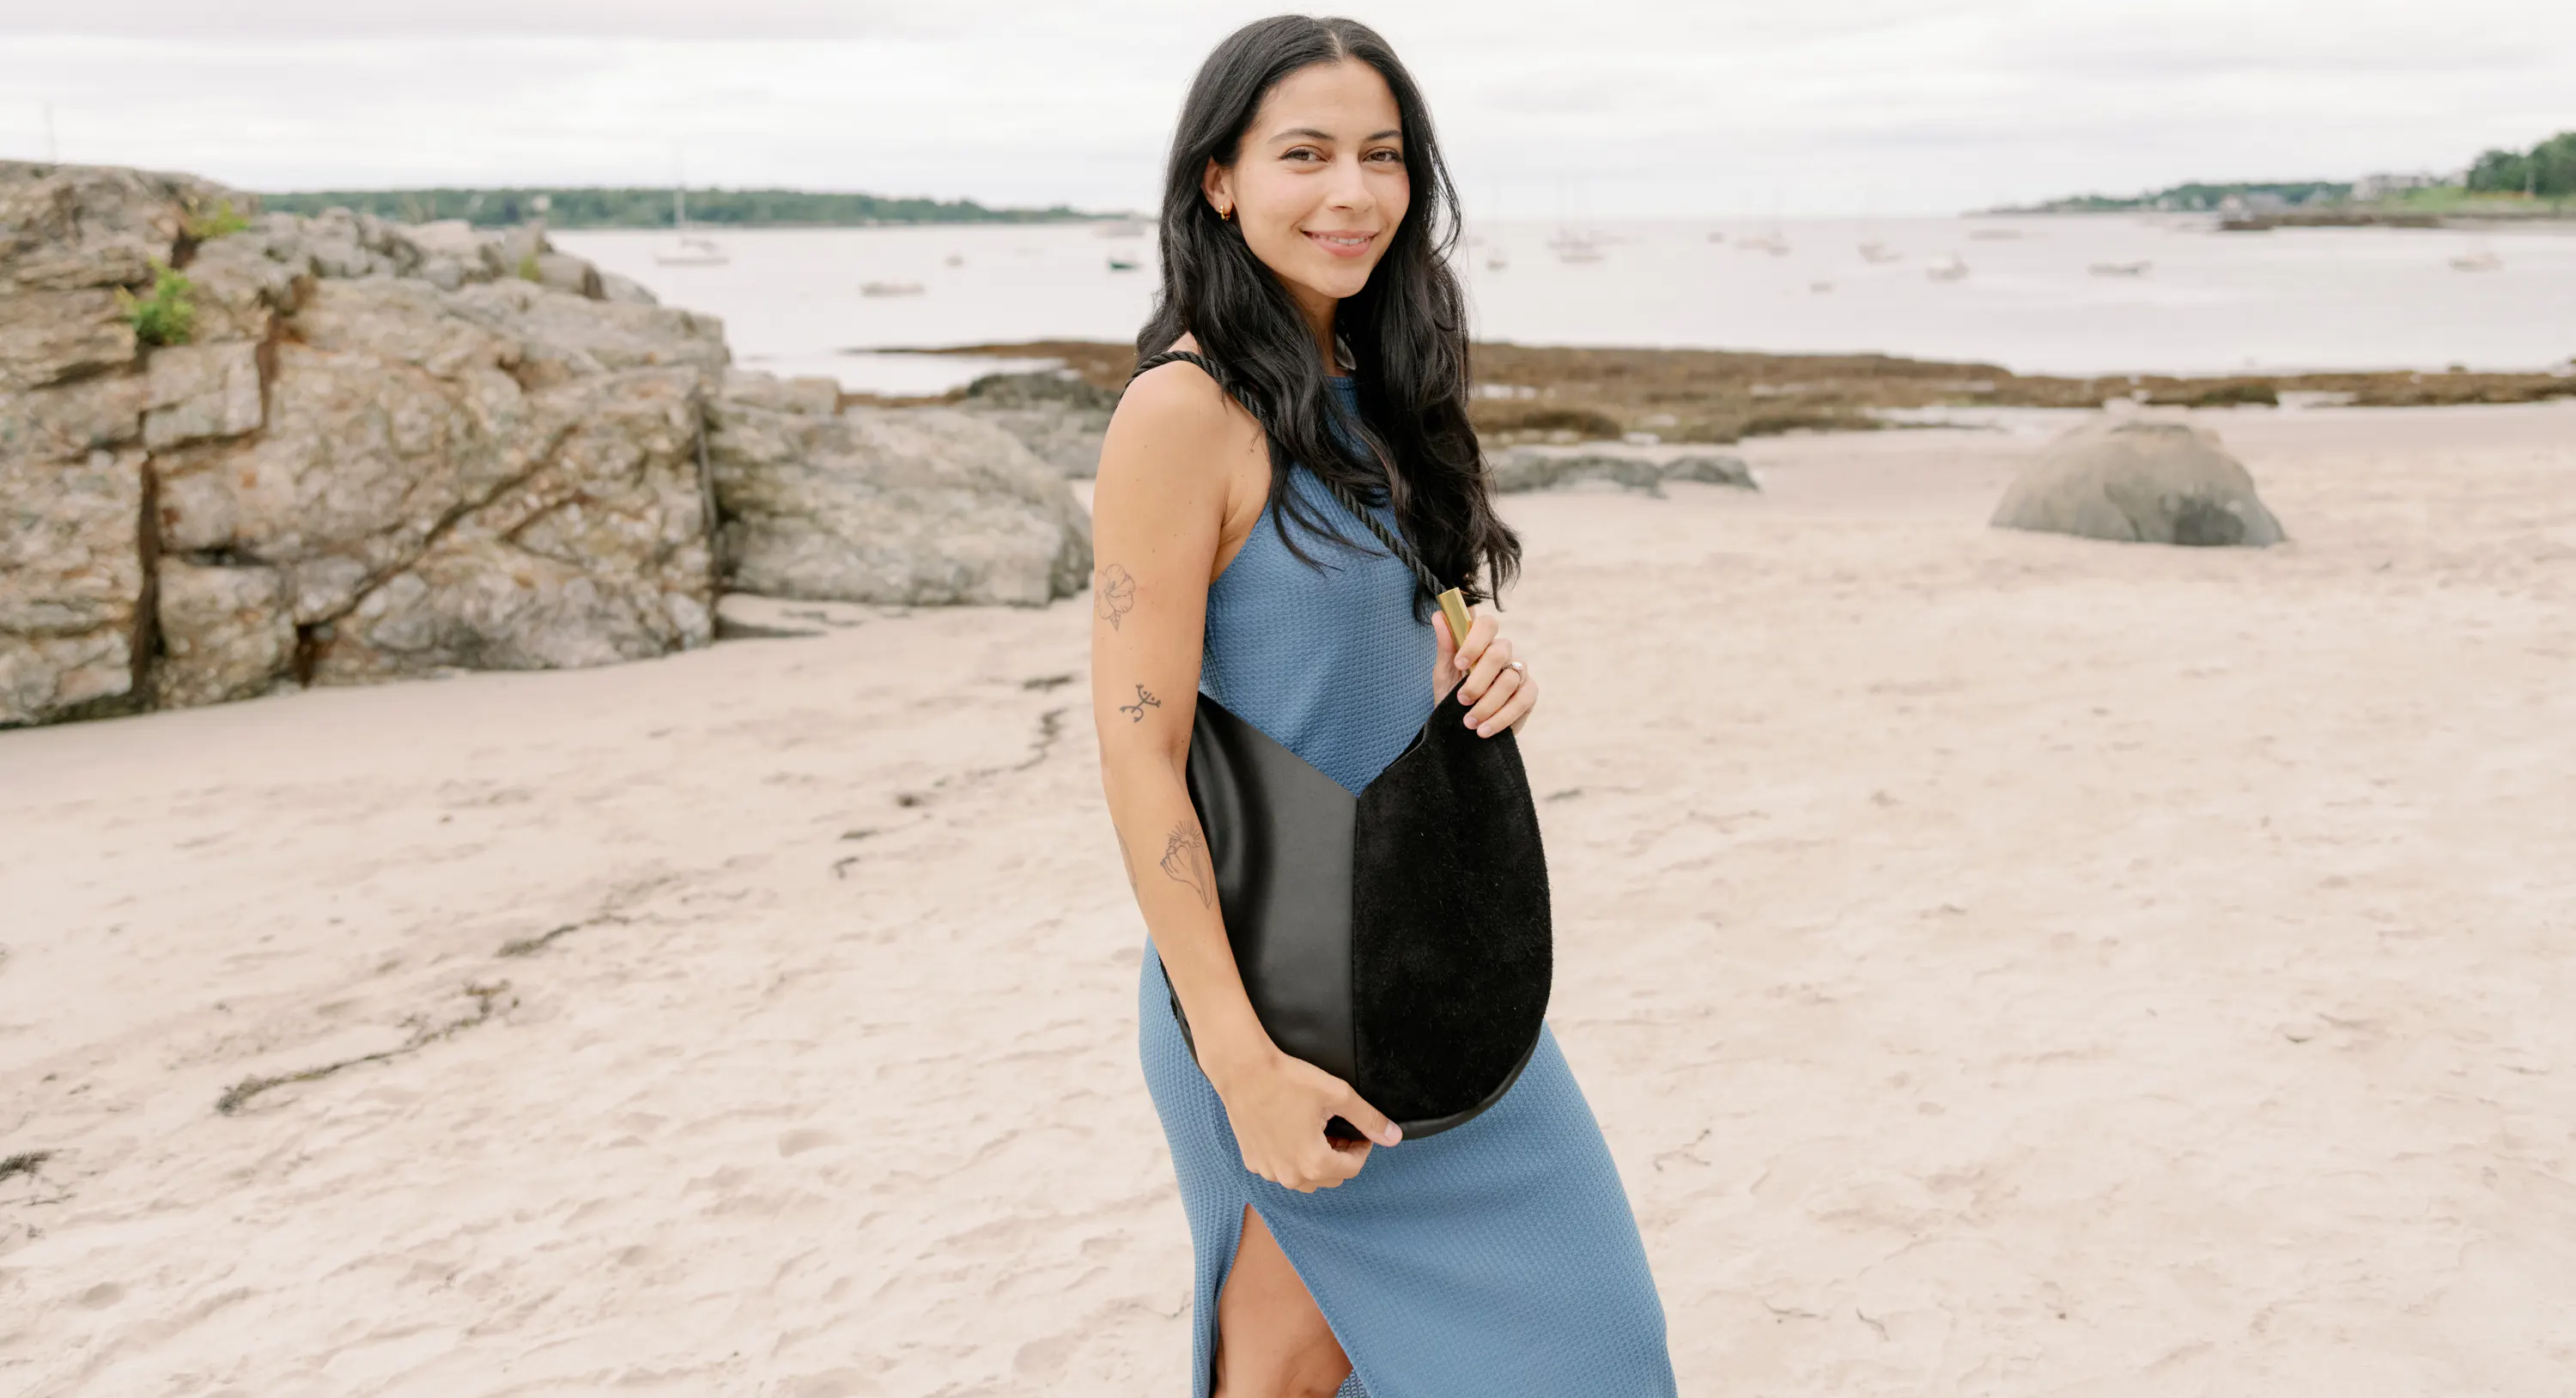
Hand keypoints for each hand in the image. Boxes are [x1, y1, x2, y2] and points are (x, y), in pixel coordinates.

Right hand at [1206, 1042, 1401, 1191]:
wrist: (1243, 1070)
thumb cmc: (1288, 1080)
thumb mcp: (1337, 1095)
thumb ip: (1368, 1119)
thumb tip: (1393, 1137)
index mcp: (1314, 1163)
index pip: (1353, 1168)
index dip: (1363, 1149)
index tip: (1360, 1132)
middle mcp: (1290, 1176)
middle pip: (1330, 1178)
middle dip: (1341, 1157)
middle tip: (1340, 1130)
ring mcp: (1268, 1171)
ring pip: (1305, 1179)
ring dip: (1317, 1163)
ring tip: (1317, 1133)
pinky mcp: (1253, 1162)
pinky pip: (1281, 1170)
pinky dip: (1291, 1159)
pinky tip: (1291, 1133)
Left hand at [1433, 604, 1538, 737]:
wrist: (1462, 730)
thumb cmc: (1452, 696)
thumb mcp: (1444, 673)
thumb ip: (1445, 646)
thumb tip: (1438, 615)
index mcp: (1482, 641)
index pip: (1487, 624)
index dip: (1475, 641)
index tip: (1459, 662)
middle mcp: (1504, 652)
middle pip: (1499, 653)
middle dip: (1478, 680)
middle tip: (1462, 700)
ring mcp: (1519, 671)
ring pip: (1509, 679)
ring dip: (1487, 704)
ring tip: (1469, 722)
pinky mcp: (1529, 693)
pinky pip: (1522, 700)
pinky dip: (1501, 718)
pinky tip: (1484, 730)